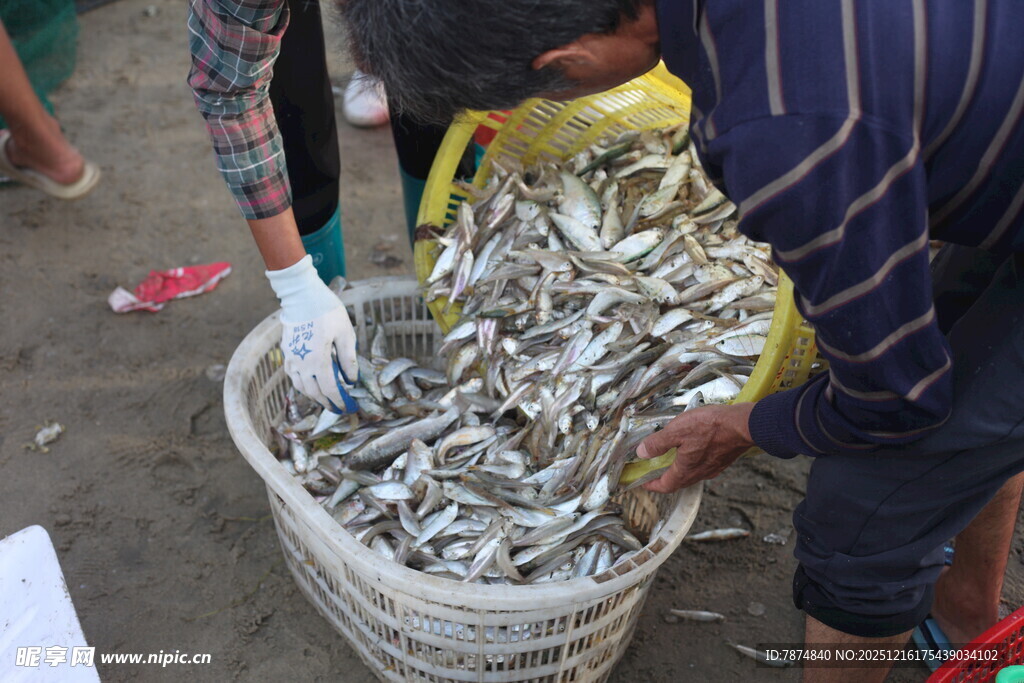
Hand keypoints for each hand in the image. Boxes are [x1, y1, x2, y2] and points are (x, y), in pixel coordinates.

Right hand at [266, 255, 358, 412]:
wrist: (301, 294)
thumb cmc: (327, 311)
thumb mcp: (345, 333)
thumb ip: (349, 359)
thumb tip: (352, 379)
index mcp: (318, 360)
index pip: (330, 390)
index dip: (339, 402)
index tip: (348, 407)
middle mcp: (301, 364)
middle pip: (314, 392)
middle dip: (328, 403)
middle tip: (339, 408)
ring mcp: (291, 358)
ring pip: (301, 386)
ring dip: (314, 396)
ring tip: (326, 399)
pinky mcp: (286, 352)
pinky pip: (292, 375)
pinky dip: (303, 384)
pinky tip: (311, 383)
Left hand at [636, 403, 754, 492]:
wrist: (745, 425)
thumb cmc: (712, 427)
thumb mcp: (677, 430)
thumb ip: (658, 443)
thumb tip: (642, 452)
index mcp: (686, 470)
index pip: (665, 486)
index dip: (652, 486)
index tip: (643, 483)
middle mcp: (700, 473)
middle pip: (678, 482)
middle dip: (665, 478)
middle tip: (654, 472)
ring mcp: (713, 468)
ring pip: (691, 474)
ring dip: (679, 470)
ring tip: (672, 459)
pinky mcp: (723, 459)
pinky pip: (703, 465)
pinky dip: (693, 462)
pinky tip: (693, 449)